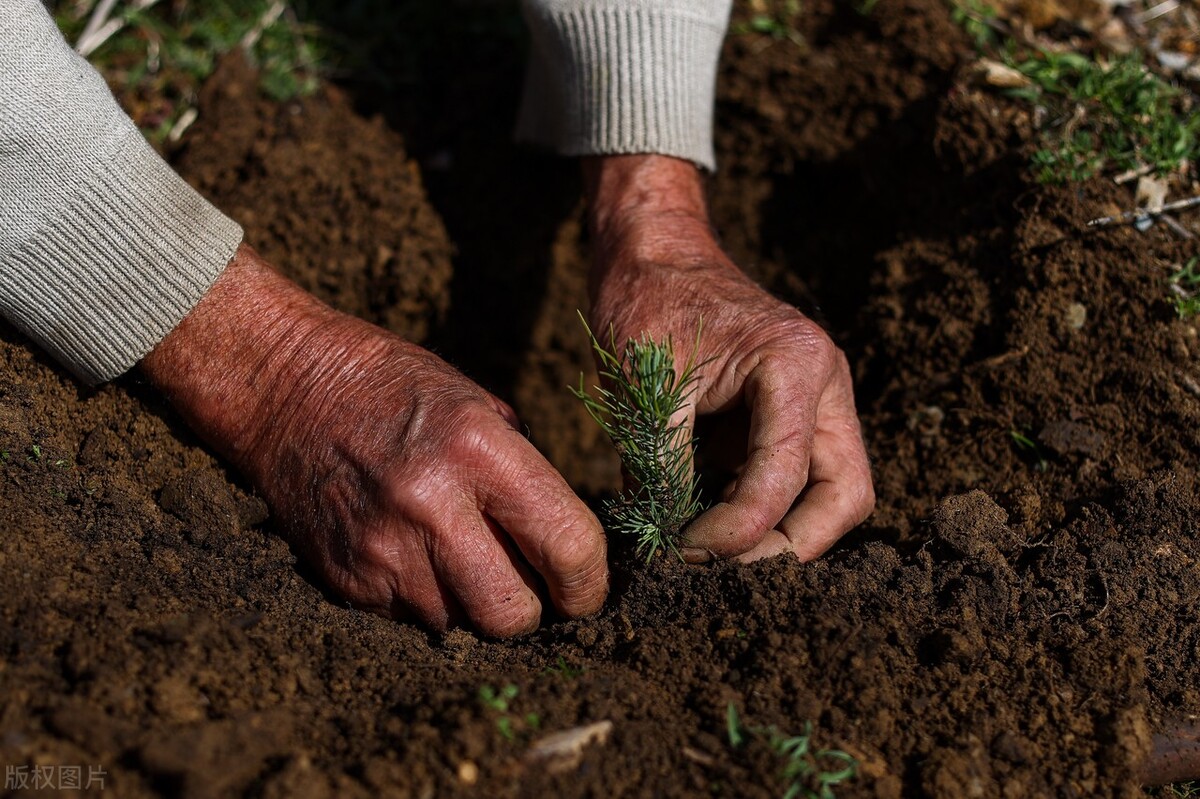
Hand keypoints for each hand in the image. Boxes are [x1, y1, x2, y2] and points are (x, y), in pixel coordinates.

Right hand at [141, 245, 607, 634]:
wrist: (286, 387)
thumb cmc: (398, 389)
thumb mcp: (482, 406)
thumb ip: (527, 478)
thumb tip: (571, 550)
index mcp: (478, 449)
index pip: (567, 546)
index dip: (589, 582)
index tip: (585, 588)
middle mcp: (430, 504)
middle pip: (513, 614)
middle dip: (532, 610)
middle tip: (530, 586)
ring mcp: (382, 549)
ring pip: (461, 624)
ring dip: (472, 602)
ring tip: (460, 553)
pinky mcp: (346, 579)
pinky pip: (411, 618)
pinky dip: (425, 598)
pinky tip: (413, 550)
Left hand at [584, 155, 873, 561]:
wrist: (651, 254)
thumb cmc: (645, 305)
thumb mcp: (644, 389)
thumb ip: (663, 468)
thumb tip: (669, 546)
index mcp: (796, 364)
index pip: (787, 476)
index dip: (739, 530)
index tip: (685, 550)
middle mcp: (823, 385)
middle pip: (845, 496)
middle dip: (790, 546)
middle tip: (723, 570)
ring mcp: (813, 402)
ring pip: (829, 494)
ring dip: (777, 533)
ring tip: (709, 550)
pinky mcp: (790, 417)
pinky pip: (792, 480)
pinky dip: (756, 511)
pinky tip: (705, 523)